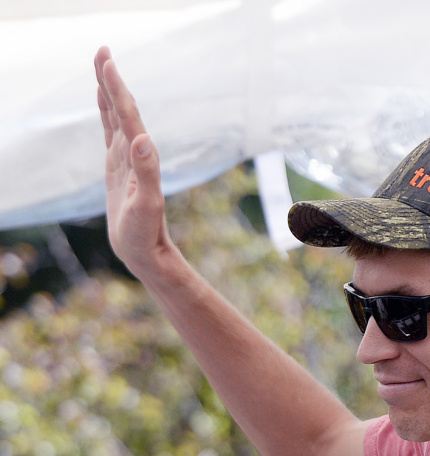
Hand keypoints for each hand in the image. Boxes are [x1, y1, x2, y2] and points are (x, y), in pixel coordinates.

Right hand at [94, 46, 175, 277]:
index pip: (127, 115)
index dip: (116, 88)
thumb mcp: (146, 204)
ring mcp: (126, 159)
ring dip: (109, 91)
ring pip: (116, 117)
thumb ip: (147, 172)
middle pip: (122, 109)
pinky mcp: (119, 168)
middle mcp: (135, 153)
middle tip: (103, 50)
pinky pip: (111, 132)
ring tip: (102, 65)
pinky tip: (104, 103)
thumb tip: (141, 139)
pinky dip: (107, 113)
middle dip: (111, 80)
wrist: (145, 251)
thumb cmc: (145, 232)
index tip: (107, 60)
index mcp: (140, 157)